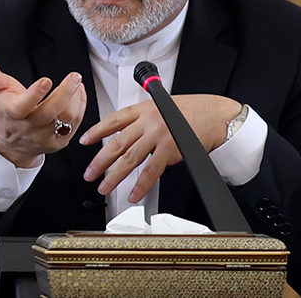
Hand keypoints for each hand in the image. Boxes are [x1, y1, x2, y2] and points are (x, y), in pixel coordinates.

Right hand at [0, 56, 86, 167]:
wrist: (11, 144)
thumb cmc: (5, 111)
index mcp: (13, 113)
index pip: (23, 106)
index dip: (35, 94)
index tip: (46, 80)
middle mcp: (29, 128)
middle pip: (51, 112)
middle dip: (65, 93)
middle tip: (74, 77)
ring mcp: (45, 137)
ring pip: (67, 120)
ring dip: (76, 99)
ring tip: (76, 83)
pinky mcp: (59, 142)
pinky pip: (75, 125)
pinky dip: (81, 107)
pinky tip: (79, 94)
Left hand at [79, 94, 241, 202]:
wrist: (216, 115)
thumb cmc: (194, 111)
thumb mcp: (163, 105)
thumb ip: (146, 118)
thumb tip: (130, 134)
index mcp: (144, 109)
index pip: (114, 120)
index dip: (96, 131)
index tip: (84, 140)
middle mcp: (148, 121)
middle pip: (117, 143)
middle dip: (100, 161)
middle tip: (89, 173)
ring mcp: (157, 135)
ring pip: (129, 159)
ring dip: (114, 176)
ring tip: (104, 187)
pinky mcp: (169, 149)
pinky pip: (150, 172)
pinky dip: (140, 186)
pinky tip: (132, 195)